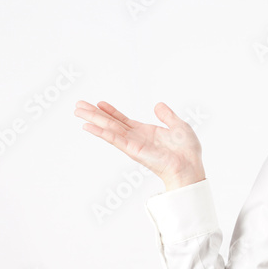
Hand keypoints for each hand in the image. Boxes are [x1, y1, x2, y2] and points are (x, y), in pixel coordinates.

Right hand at [75, 100, 205, 189]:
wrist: (190, 165)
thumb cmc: (187, 151)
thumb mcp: (178, 125)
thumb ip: (167, 115)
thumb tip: (158, 105)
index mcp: (145, 132)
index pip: (123, 120)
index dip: (111, 111)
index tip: (99, 103)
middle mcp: (135, 138)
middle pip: (110, 123)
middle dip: (94, 114)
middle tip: (78, 105)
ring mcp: (132, 144)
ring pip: (108, 128)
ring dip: (92, 119)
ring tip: (77, 111)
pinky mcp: (132, 150)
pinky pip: (113, 138)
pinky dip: (100, 132)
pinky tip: (88, 126)